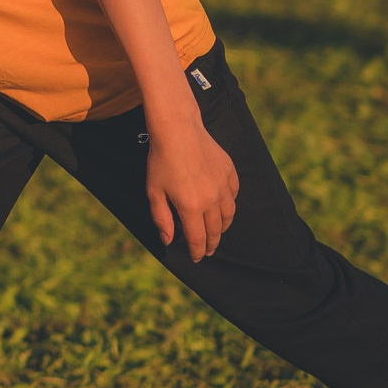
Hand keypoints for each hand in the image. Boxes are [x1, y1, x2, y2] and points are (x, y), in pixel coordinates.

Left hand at [146, 112, 239, 260]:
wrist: (177, 129)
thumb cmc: (161, 160)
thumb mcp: (154, 191)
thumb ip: (162, 218)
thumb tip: (169, 241)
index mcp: (192, 207)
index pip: (199, 239)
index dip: (198, 252)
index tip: (197, 258)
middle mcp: (212, 199)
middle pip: (216, 230)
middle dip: (212, 243)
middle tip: (209, 250)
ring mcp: (223, 185)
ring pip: (228, 214)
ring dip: (223, 227)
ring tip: (217, 231)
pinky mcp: (230, 172)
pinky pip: (234, 194)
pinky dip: (230, 204)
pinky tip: (224, 206)